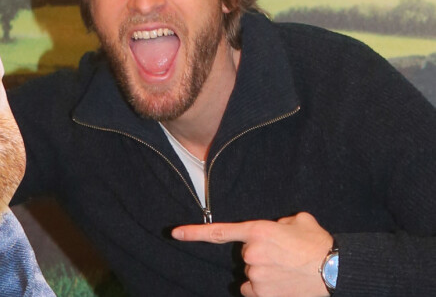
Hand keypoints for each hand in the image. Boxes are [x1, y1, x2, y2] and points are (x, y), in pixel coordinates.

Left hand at [172, 212, 332, 296]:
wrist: (336, 271)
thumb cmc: (318, 244)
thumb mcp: (299, 221)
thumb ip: (280, 222)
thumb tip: (278, 228)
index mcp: (258, 230)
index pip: (219, 232)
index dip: (194, 233)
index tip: (175, 233)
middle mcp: (251, 254)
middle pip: (245, 256)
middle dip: (259, 255)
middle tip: (283, 256)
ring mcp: (256, 277)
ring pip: (250, 276)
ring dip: (262, 274)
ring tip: (287, 271)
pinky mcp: (263, 296)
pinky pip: (254, 292)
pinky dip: (264, 290)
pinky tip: (283, 284)